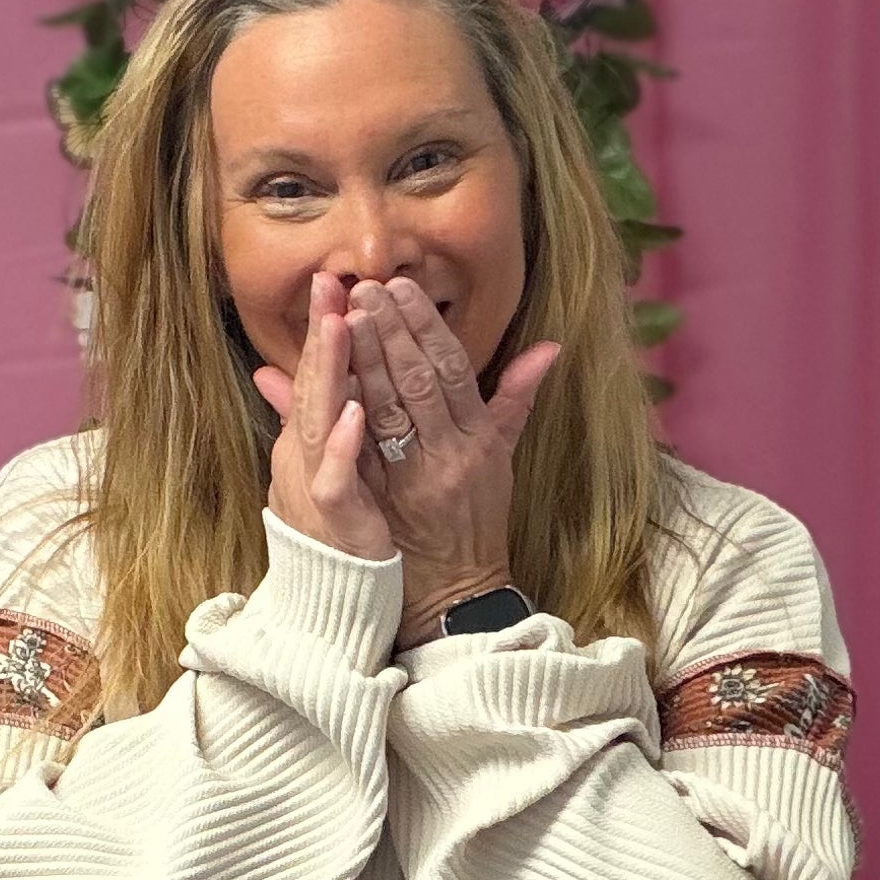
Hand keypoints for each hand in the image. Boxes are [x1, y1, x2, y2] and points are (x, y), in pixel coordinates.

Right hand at [254, 272, 393, 562]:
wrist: (332, 598)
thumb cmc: (337, 530)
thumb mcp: (323, 464)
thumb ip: (303, 417)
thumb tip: (270, 374)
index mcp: (307, 439)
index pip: (313, 374)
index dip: (322, 328)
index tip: (333, 280)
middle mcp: (302, 455)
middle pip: (311, 386)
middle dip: (321, 334)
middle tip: (331, 283)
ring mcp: (313, 484)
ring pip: (318, 421)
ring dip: (329, 374)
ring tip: (340, 327)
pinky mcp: (334, 517)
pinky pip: (337, 478)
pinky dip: (344, 446)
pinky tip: (357, 413)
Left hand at [344, 278, 559, 642]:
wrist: (458, 592)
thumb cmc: (476, 521)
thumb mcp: (503, 458)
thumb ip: (514, 399)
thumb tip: (548, 346)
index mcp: (481, 437)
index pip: (452, 367)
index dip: (424, 325)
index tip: (397, 287)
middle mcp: (455, 453)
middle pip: (420, 379)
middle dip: (390, 330)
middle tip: (362, 288)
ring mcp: (423, 479)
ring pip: (393, 409)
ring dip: (366, 361)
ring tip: (344, 317)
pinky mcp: (393, 505)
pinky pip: (369, 452)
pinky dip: (350, 415)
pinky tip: (331, 382)